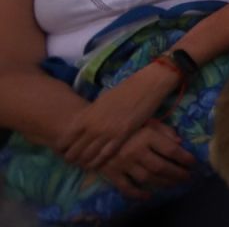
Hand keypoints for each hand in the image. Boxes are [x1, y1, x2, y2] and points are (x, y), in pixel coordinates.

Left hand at [57, 66, 171, 168]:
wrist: (146, 85)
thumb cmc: (123, 90)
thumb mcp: (100, 101)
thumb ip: (90, 115)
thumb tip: (83, 125)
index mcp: (85, 116)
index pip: (65, 140)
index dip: (61, 149)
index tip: (62, 152)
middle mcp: (93, 127)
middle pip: (74, 151)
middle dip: (71, 158)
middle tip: (72, 161)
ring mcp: (107, 133)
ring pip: (88, 156)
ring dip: (84, 162)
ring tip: (83, 164)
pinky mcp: (122, 136)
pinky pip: (105, 155)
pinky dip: (98, 162)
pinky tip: (96, 164)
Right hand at [95, 122, 193, 198]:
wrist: (93, 132)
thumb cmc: (125, 125)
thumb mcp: (146, 121)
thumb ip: (163, 130)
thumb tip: (180, 142)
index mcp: (146, 135)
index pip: (170, 150)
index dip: (184, 158)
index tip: (194, 163)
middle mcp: (135, 151)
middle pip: (161, 167)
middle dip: (177, 174)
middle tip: (188, 178)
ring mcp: (123, 164)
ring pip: (147, 178)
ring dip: (163, 183)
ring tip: (175, 184)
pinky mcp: (112, 173)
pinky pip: (126, 187)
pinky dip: (137, 194)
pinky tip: (148, 196)